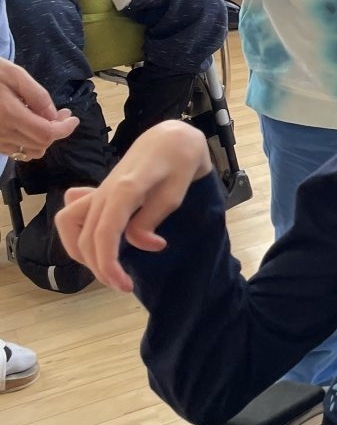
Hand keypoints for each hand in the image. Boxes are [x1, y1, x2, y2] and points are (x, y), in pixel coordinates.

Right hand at [0, 57, 78, 160]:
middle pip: (40, 144)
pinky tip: (28, 125)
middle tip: (62, 113)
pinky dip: (28, 142)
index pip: (46, 133)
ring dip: (43, 139)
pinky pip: (15, 151)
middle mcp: (2, 133)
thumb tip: (54, 115)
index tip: (73, 118)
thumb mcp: (14, 74)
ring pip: (29, 152)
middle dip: (57, 131)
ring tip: (46, 119)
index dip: (64, 129)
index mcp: (10, 114)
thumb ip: (37, 95)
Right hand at [54, 120, 211, 291]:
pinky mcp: (98, 193)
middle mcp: (104, 191)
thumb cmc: (179, 163)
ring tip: (107, 268)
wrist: (171, 139)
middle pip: (84, 236)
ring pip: (69, 225)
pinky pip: (73, 215)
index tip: (123, 285)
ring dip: (82, 252)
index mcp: (124, 190)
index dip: (108, 264)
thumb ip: (153, 218)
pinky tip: (98, 246)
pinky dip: (78, 235)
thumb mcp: (176, 192)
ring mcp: (98, 191)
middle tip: (123, 285)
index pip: (104, 233)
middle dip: (99, 267)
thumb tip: (141, 244)